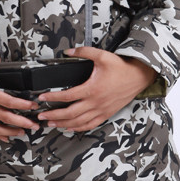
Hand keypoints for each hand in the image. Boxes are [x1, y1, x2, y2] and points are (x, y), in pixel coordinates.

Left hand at [37, 47, 155, 131]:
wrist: (138, 77)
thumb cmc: (120, 67)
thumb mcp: (102, 56)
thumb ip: (84, 52)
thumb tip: (68, 51)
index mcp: (92, 89)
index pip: (67, 96)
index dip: (53, 97)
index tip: (42, 97)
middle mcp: (95, 102)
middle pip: (70, 113)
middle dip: (54, 115)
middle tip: (41, 116)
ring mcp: (101, 110)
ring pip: (79, 122)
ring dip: (63, 124)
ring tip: (51, 123)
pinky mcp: (106, 114)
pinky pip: (90, 125)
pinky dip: (79, 128)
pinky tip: (70, 128)